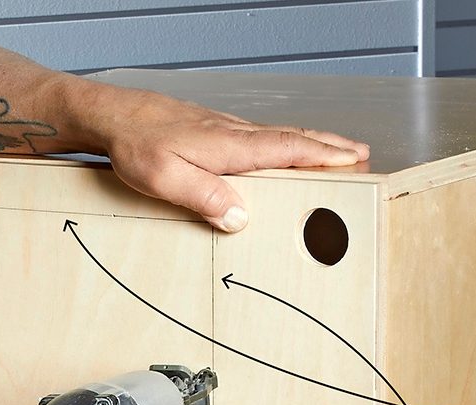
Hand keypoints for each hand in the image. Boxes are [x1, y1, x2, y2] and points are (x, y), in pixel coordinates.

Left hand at [94, 86, 369, 232]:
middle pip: (292, 139)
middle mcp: (234, 135)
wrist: (113, 116)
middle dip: (330, 147)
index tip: (354, 160)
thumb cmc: (135, 145)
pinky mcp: (214, 134)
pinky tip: (284, 153)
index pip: (288, 149)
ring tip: (337, 153)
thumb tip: (239, 217)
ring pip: (279, 138)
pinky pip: (261, 140)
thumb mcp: (164, 178)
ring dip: (311, 144)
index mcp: (230, 146)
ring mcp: (226, 132)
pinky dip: (285, 145)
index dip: (323, 156)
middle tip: (362, 157)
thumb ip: (203, 196)